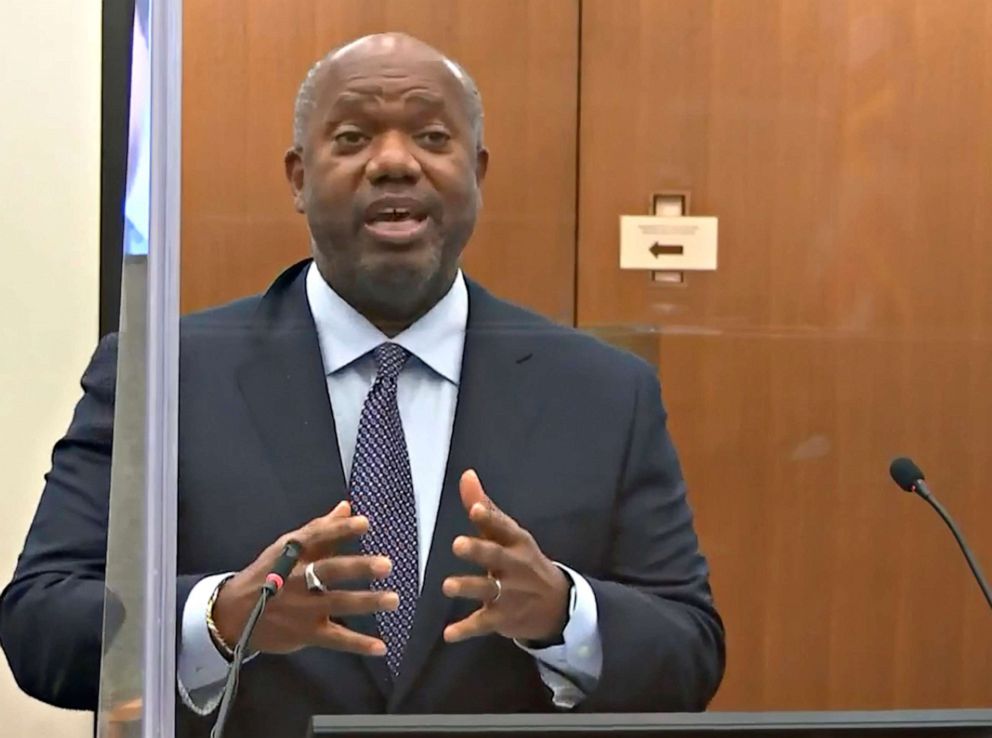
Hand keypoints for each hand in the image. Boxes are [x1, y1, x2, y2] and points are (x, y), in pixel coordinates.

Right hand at [212, 501, 397, 655]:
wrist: (233, 614)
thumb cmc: (268, 576)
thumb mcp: (288, 549)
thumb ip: (321, 530)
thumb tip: (346, 508)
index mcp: (292, 554)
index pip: (317, 536)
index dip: (340, 529)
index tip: (364, 523)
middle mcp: (297, 579)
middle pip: (329, 570)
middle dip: (358, 567)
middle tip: (386, 565)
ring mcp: (302, 608)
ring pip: (338, 603)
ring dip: (367, 602)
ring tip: (393, 600)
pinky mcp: (306, 633)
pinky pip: (336, 639)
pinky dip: (359, 644)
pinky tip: (381, 647)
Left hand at [442, 470, 569, 643]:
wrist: (557, 605)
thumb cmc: (523, 561)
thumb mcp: (508, 534)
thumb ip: (484, 507)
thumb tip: (466, 475)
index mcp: (516, 542)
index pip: (502, 527)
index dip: (488, 518)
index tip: (474, 509)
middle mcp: (514, 566)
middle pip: (495, 557)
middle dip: (478, 551)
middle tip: (457, 545)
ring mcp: (509, 593)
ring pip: (487, 590)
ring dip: (468, 587)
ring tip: (447, 586)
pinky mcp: (502, 618)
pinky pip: (482, 624)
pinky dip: (466, 630)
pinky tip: (449, 634)